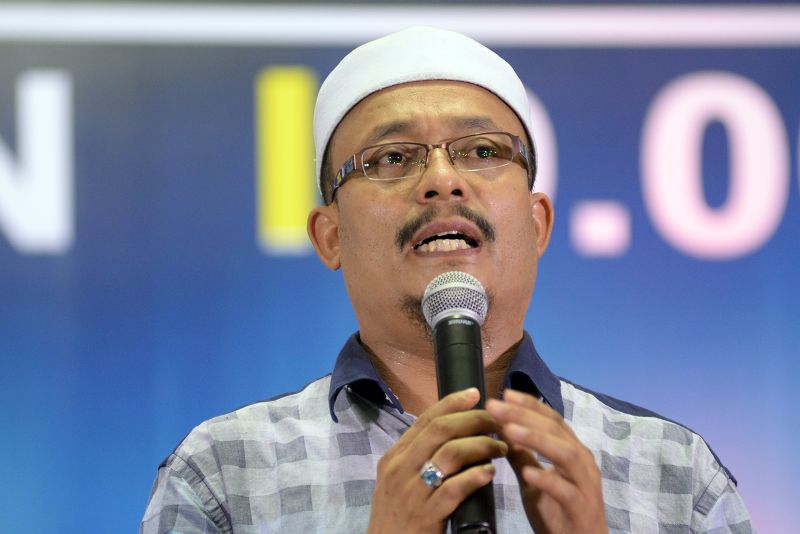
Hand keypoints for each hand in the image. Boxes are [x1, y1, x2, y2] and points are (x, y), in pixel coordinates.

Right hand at [367, 388, 507, 533]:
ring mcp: (412, 493)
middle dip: (473, 420)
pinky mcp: (425, 517)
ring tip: (500, 448)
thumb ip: (417, 457)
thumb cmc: (398, 514)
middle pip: (440, 431)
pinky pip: (453, 490)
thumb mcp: (398, 480)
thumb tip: (450, 430)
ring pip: (450, 455)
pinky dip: (474, 477)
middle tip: (497, 422)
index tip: (475, 393)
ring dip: (481, 446)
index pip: (425, 420)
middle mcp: (400, 469)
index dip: (451, 403)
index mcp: (395, 457)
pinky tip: (489, 472)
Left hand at [486, 389, 607, 533]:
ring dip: (537, 439)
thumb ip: (521, 455)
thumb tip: (501, 428)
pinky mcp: (582, 508)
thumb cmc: (558, 512)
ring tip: (509, 430)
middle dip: (524, 415)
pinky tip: (528, 474)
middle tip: (495, 406)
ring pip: (567, 454)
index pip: (552, 419)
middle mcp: (582, 462)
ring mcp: (586, 484)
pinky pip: (567, 491)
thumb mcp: (532, 480)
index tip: (503, 394)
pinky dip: (548, 480)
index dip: (529, 405)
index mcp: (572, 450)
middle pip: (555, 430)